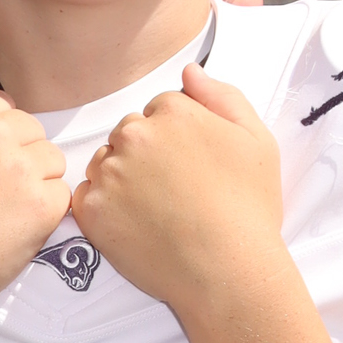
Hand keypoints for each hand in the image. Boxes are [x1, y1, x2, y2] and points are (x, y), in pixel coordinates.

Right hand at [0, 56, 71, 333]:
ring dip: (35, 180)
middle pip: (30, 129)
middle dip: (17, 154)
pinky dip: (46, 210)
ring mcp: (23, 171)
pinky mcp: (43, 207)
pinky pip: (62, 194)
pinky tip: (14, 226)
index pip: (0, 103)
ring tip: (2, 209)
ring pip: (51, 159)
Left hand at [72, 65, 285, 314]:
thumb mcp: (256, 140)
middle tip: (175, 191)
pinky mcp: (91, 209)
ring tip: (157, 210)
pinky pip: (86, 195)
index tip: (192, 166)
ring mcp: (109, 172)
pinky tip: (135, 224)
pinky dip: (103, 208)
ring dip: (121, 178)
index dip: (177, 139)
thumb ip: (222, 97)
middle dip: (145, 155)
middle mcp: (134, 135)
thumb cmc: (249, 208)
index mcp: (173, 111)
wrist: (228, 270)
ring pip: (105, 162)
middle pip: (129, 133)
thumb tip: (189, 71)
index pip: (160, 109)